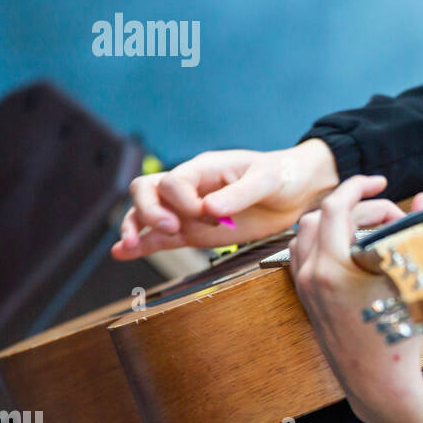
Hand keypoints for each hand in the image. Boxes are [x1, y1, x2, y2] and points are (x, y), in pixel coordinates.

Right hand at [111, 139, 340, 259]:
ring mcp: (190, 211)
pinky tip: (123, 253)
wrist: (299, 191)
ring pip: (148, 214)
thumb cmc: (283, 176)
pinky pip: (163, 238)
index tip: (211, 215)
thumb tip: (208, 209)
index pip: (173, 182)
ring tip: (129, 247)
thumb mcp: (268, 180)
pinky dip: (143, 244)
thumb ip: (239, 194)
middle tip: (174, 228)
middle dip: (150, 211)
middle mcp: (191, 188)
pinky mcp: (197, 232)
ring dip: (136, 228)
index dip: (183, 201)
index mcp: (205, 168)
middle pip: (147, 191)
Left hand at [288, 174, 422, 422]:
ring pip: (308, 236)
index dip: (357, 187)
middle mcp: (311, 276)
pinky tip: (356, 251)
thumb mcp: (412, 281)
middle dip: (354, 207)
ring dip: (336, 223)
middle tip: (388, 215)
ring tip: (371, 229)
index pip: (335, 207)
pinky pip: (306, 258)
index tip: (379, 183)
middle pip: (319, 217)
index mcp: (332, 268)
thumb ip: (415, 232)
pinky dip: (326, 243)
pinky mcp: (308, 301)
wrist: (378, 385)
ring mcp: (306, 290)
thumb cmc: (398, 338)